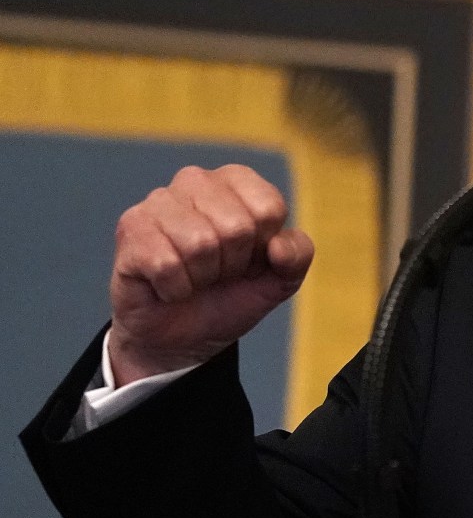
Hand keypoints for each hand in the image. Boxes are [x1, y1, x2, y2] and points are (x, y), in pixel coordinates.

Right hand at [107, 165, 313, 385]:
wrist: (184, 337)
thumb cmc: (231, 294)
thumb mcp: (279, 280)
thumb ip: (297, 256)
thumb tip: (278, 246)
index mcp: (237, 181)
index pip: (269, 208)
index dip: (264, 247)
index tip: (250, 258)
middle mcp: (196, 180)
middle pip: (236, 227)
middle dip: (233, 264)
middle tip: (218, 272)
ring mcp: (158, 202)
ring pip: (200, 244)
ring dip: (202, 277)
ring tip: (194, 277)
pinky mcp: (130, 229)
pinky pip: (166, 263)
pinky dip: (175, 289)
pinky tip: (169, 286)